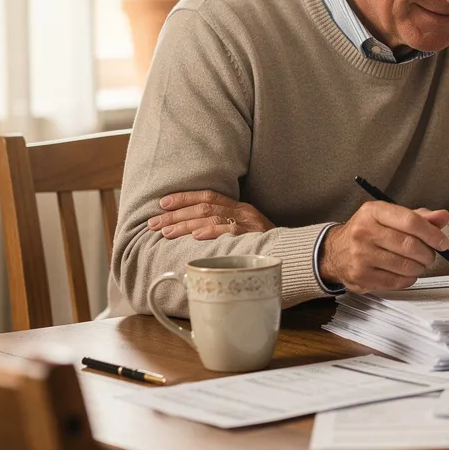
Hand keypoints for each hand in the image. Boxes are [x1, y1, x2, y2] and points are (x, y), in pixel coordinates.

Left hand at [147, 190, 274, 240]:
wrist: (294, 253)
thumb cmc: (265, 246)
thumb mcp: (246, 232)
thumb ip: (225, 228)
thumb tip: (193, 233)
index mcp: (239, 207)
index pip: (208, 196)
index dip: (184, 197)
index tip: (162, 203)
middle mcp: (243, 212)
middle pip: (204, 207)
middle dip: (175, 214)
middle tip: (154, 223)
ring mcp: (249, 224)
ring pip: (211, 217)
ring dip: (185, 224)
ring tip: (165, 231)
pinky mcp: (254, 237)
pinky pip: (231, 231)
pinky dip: (212, 232)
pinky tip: (196, 235)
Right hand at [320, 202, 448, 292]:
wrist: (334, 251)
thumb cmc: (368, 231)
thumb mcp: (390, 217)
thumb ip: (419, 217)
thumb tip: (443, 216)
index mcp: (373, 211)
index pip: (410, 221)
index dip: (432, 233)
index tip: (442, 242)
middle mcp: (364, 232)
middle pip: (409, 245)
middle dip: (428, 253)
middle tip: (431, 255)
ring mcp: (360, 255)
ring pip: (404, 265)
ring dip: (419, 267)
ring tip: (419, 264)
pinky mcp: (361, 276)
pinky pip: (396, 281)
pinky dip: (408, 279)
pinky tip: (407, 273)